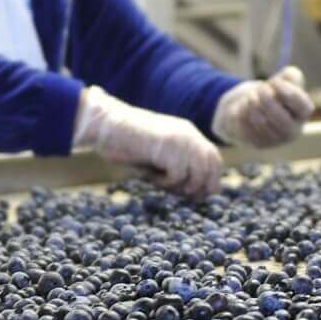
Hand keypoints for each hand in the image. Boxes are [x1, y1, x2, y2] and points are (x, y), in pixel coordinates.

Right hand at [76, 86, 223, 198]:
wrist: (106, 124)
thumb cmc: (126, 142)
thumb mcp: (158, 152)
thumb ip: (176, 165)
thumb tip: (194, 192)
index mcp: (188, 133)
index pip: (214, 159)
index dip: (210, 180)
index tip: (198, 195)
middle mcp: (189, 135)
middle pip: (211, 168)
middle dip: (200, 188)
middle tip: (180, 195)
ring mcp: (180, 140)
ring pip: (198, 175)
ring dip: (180, 187)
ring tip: (160, 183)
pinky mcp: (168, 148)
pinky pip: (178, 176)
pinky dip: (164, 184)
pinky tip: (150, 177)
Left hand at [212, 66, 311, 147]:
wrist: (251, 109)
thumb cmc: (272, 92)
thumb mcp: (283, 80)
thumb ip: (291, 75)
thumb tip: (290, 75)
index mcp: (303, 114)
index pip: (304, 108)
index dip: (290, 94)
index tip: (276, 82)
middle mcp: (292, 131)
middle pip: (282, 120)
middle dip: (269, 101)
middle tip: (261, 89)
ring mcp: (275, 140)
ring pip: (261, 121)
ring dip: (253, 103)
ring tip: (252, 96)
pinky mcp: (258, 143)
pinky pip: (247, 126)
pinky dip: (243, 112)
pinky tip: (244, 107)